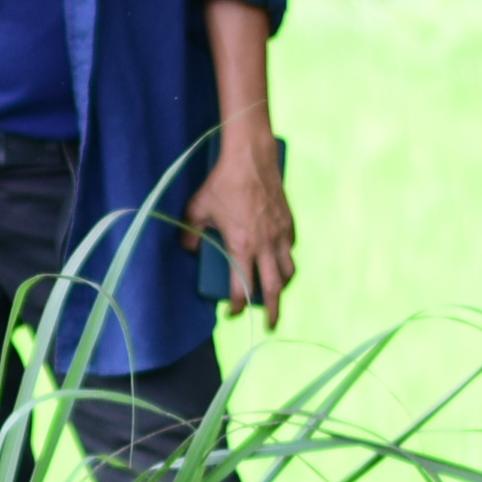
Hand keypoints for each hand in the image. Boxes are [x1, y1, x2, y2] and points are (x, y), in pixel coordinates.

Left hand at [180, 133, 294, 326]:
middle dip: (273, 311)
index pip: (242, 288)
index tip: (231, 313)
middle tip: (270, 325)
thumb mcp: (196, 209)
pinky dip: (287, 258)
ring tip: (277, 293)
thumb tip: (189, 249)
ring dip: (283, 285)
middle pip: (274, 288)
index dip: (236, 305)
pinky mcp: (289, 221)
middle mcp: (265, 245)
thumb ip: (190, 233)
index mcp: (242, 247)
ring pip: (288, 270)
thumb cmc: (223, 182)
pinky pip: (291, 247)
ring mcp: (281, 234)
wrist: (251, 156)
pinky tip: (280, 258)